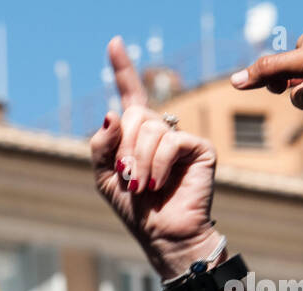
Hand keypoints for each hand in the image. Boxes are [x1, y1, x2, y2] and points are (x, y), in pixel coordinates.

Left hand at [92, 36, 220, 280]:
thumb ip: (102, 145)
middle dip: (123, 148)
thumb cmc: (135, 209)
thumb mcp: (105, 177)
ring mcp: (182, 137)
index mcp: (137, 135)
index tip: (113, 42)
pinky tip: (158, 183)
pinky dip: (157, 165)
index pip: (130, 95)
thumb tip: (112, 112)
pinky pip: (170, 142)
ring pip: (150, 130)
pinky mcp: (200, 148)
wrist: (161, 236)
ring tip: (142, 186)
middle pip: (134, 115)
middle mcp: (161, 131)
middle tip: (128, 177)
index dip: (122, 69)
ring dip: (137, 162)